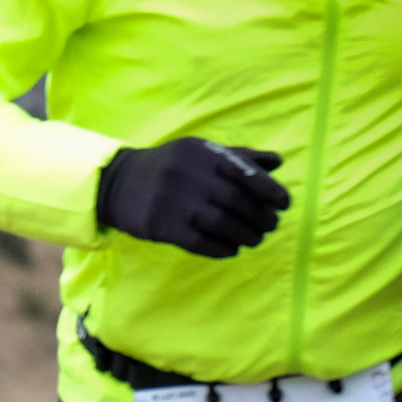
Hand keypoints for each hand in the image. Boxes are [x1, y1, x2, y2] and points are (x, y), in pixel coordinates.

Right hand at [97, 139, 290, 257]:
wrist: (117, 182)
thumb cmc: (169, 166)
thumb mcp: (199, 153)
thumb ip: (238, 157)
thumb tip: (277, 163)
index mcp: (202, 154)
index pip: (245, 172)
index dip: (270, 190)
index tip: (284, 204)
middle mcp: (189, 176)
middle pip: (237, 201)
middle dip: (260, 217)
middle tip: (269, 226)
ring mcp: (174, 202)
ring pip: (222, 224)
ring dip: (245, 236)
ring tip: (253, 239)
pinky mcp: (161, 226)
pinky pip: (200, 243)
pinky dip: (221, 249)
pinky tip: (230, 249)